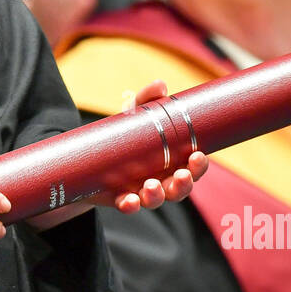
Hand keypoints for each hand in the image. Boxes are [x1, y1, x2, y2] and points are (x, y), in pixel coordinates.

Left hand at [89, 79, 205, 213]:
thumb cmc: (124, 135)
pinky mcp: (120, 198)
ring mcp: (141, 191)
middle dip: (183, 184)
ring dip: (157, 196)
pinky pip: (128, 206)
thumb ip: (146, 99)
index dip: (199, 166)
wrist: (91, 155)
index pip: (193, 168)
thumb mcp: (134, 114)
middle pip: (179, 189)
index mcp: (171, 161)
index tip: (198, 156)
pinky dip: (130, 205)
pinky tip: (129, 200)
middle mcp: (160, 179)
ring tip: (151, 186)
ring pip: (156, 200)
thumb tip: (160, 85)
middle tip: (180, 176)